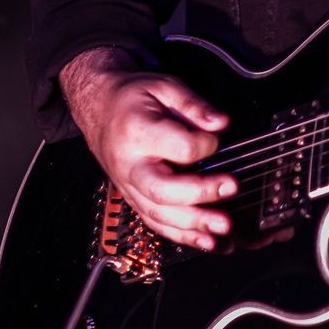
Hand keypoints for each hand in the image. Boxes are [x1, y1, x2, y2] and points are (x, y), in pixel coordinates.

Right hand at [59, 48, 236, 249]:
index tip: (218, 139)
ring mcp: (129, 186)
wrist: (98, 109)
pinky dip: (181, 236)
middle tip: (230, 188)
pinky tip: (206, 242)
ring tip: (223, 228)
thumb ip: (193, 105)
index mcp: (137, 132)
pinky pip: (155, 223)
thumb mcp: (163, 86)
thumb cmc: (131, 98)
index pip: (180, 147)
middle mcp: (130, 165)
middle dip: (201, 193)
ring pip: (159, 214)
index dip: (207, 145)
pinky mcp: (133, 199)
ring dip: (194, 225)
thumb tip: (220, 123)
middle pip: (164, 189)